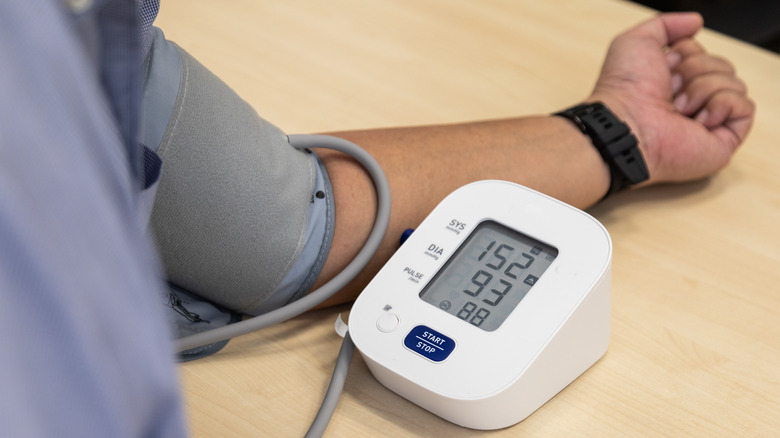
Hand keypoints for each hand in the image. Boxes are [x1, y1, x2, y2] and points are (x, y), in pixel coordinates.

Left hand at [588, 12, 754, 184]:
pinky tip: (697, 120)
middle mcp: (690, 103)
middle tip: (670, 90)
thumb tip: (696, 23)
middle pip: (722, 65)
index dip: (686, 54)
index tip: (664, 66)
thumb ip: (666, 25)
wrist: (626, 125)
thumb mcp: (637, 41)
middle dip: (696, 70)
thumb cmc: (624, 89)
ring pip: (734, 83)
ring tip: (678, 108)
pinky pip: (745, 107)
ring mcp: (707, 123)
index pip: (702, 53)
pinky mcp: (722, 141)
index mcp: (672, 83)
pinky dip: (722, 105)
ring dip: (703, 89)